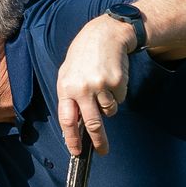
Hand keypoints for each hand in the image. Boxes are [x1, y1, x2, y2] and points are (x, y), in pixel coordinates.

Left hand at [56, 16, 132, 155]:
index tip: (76, 152)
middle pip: (92, 123)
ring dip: (108, 106)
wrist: (105, 34)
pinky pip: (119, 99)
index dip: (71, 139)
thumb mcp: (68, 73)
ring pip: (109, 111)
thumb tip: (74, 124)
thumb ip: (69, 97)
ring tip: (103, 86)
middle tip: (103, 150)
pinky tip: (111, 78)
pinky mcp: (117, 82)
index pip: (67, 120)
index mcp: (66, 88)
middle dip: (98, 140)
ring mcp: (101, 85)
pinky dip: (117, 94)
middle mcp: (83, 88)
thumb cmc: (83, 55)